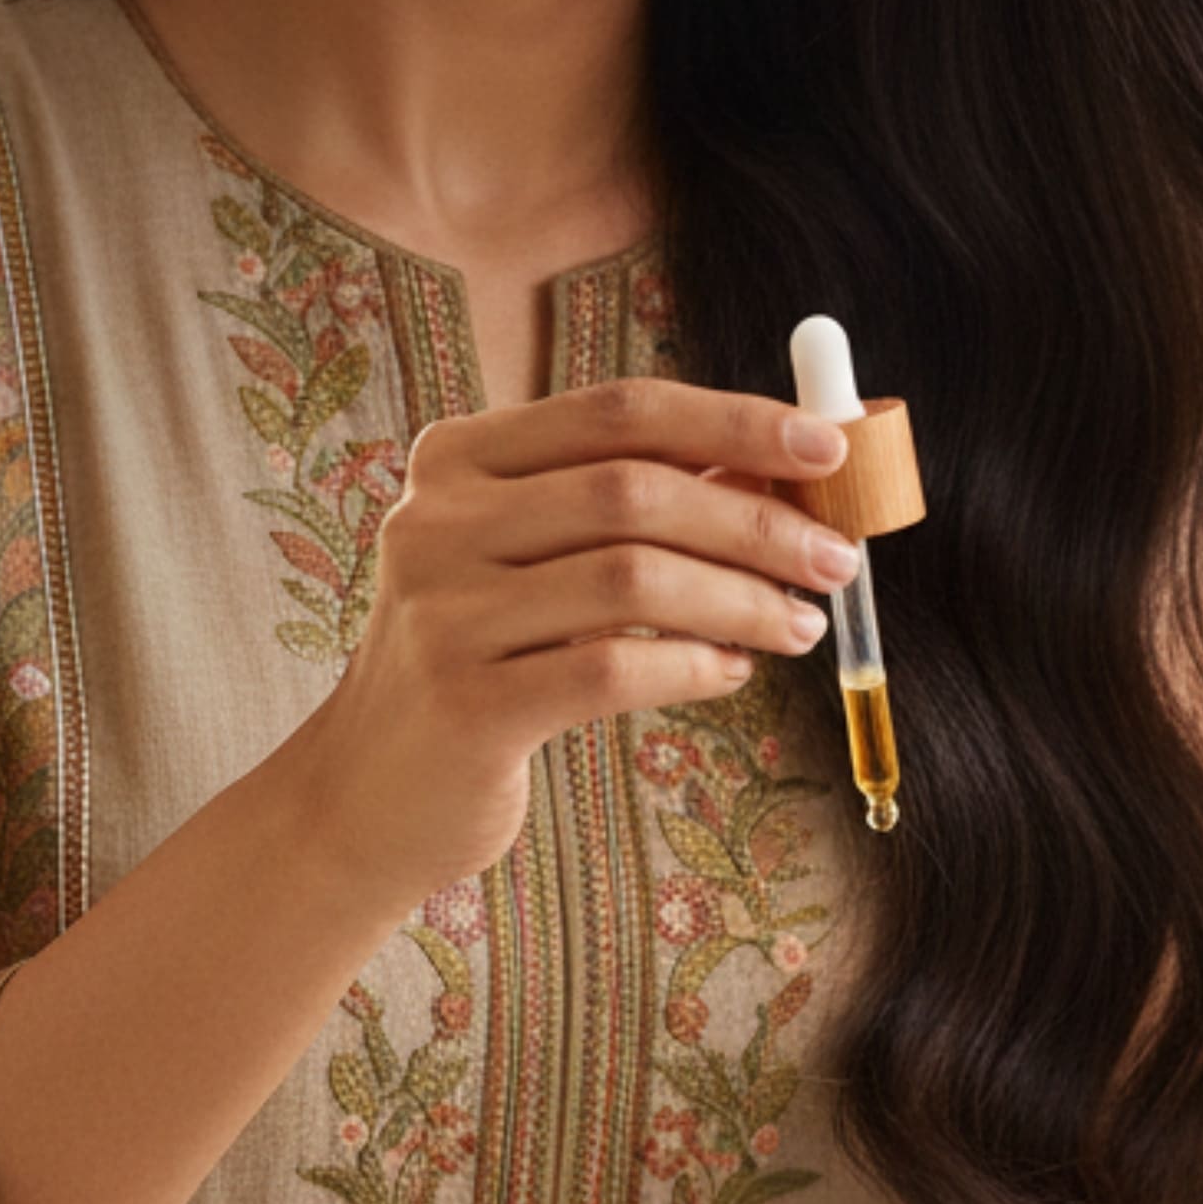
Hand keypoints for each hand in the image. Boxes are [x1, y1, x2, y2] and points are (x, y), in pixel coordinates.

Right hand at [277, 377, 859, 908]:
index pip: (618, 410)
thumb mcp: (533, 562)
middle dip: (757, 522)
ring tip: (800, 624)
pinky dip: (695, 665)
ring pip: (634, 578)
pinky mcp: (467, 704)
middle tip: (836, 558)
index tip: (825, 446)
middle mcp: (436, 520)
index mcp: (457, 458)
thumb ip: (629, 507)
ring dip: (743, 599)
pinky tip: (732, 673)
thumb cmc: (478, 660)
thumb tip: (776, 471)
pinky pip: (614, 669)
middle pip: (635, 490)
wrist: (366, 793)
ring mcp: (442, 612)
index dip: (733, 421)